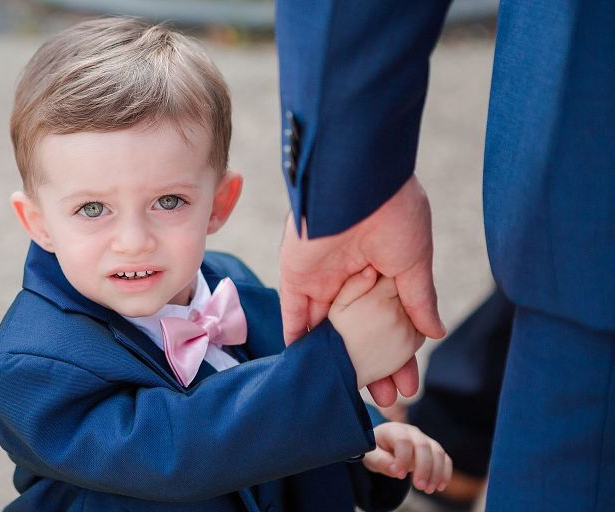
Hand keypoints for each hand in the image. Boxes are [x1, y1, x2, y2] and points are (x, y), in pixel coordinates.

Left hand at [279, 175, 444, 403]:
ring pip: (329, 330)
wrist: (357, 186)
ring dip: (337, 362)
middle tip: (386, 399)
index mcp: (386, 272)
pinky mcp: (297, 277)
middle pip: (360, 333)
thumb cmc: (395, 217)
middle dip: (373, 366)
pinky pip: (294, 315)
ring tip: (351, 393)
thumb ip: (419, 299)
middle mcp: (354, 279)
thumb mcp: (415, 262)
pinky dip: (298, 341)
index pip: (393, 323)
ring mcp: (324, 279)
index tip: (408, 385)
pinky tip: (306, 370)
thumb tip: (434, 332)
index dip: (401, 355)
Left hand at [363, 422, 451, 494]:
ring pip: (437, 452)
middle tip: (419, 487)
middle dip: (424, 468)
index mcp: (393, 430)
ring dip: (436, 473)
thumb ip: (380, 461)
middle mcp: (411, 431)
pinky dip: (445, 473)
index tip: (399, 475)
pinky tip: (440, 487)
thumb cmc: (376, 450)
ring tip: (428, 490)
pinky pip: (444, 458)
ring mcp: (424, 439)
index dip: (403, 458)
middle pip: (423, 446)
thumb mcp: (371, 455)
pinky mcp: (432, 449)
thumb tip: (395, 470)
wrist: (383, 446)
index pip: (403, 441)